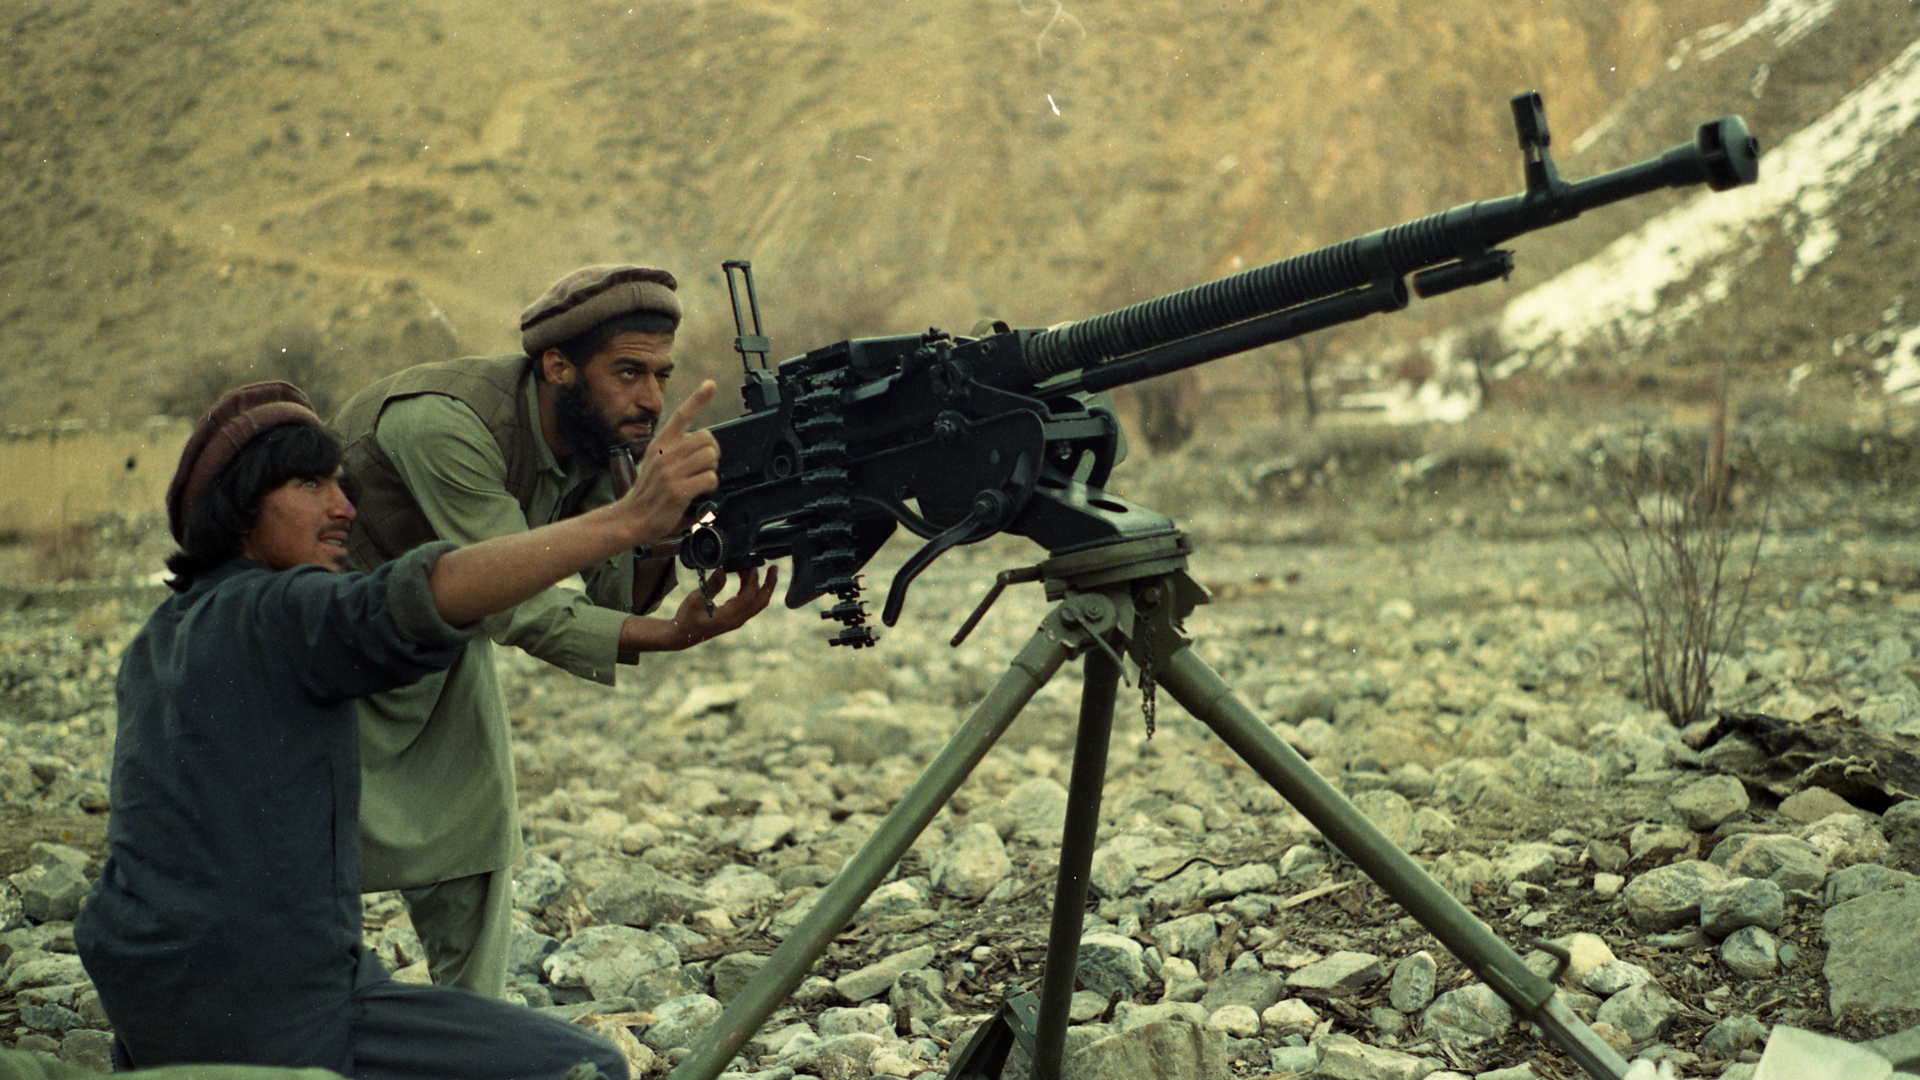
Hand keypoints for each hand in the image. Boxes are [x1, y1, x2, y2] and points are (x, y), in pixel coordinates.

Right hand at [617, 380, 718, 544]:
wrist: (631, 518)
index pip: (681, 415)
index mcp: (660, 444)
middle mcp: (665, 453)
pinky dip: (710, 486)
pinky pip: (709, 478)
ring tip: (701, 480)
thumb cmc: (648, 493)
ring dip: (712, 470)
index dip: (698, 398)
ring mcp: (671, 471)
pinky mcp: (678, 489)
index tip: (710, 384)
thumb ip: (676, 452)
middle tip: (706, 467)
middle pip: (707, 438)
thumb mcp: (656, 463)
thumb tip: (702, 448)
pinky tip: (700, 492)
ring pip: (710, 456)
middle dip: (713, 453)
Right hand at [664, 565, 779, 648]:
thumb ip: (712, 585)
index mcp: (729, 617)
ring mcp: (737, 620)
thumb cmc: (686, 618)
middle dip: (769, 584)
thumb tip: (723, 569)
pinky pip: (749, 603)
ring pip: (757, 602)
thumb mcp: (695, 599)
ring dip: (761, 585)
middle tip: (774, 567)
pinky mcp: (734, 618)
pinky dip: (751, 589)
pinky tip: (745, 577)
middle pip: (761, 602)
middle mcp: (737, 620)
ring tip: (756, 568)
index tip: (751, 564)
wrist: (682, 636)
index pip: (749, 596)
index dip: (752, 579)